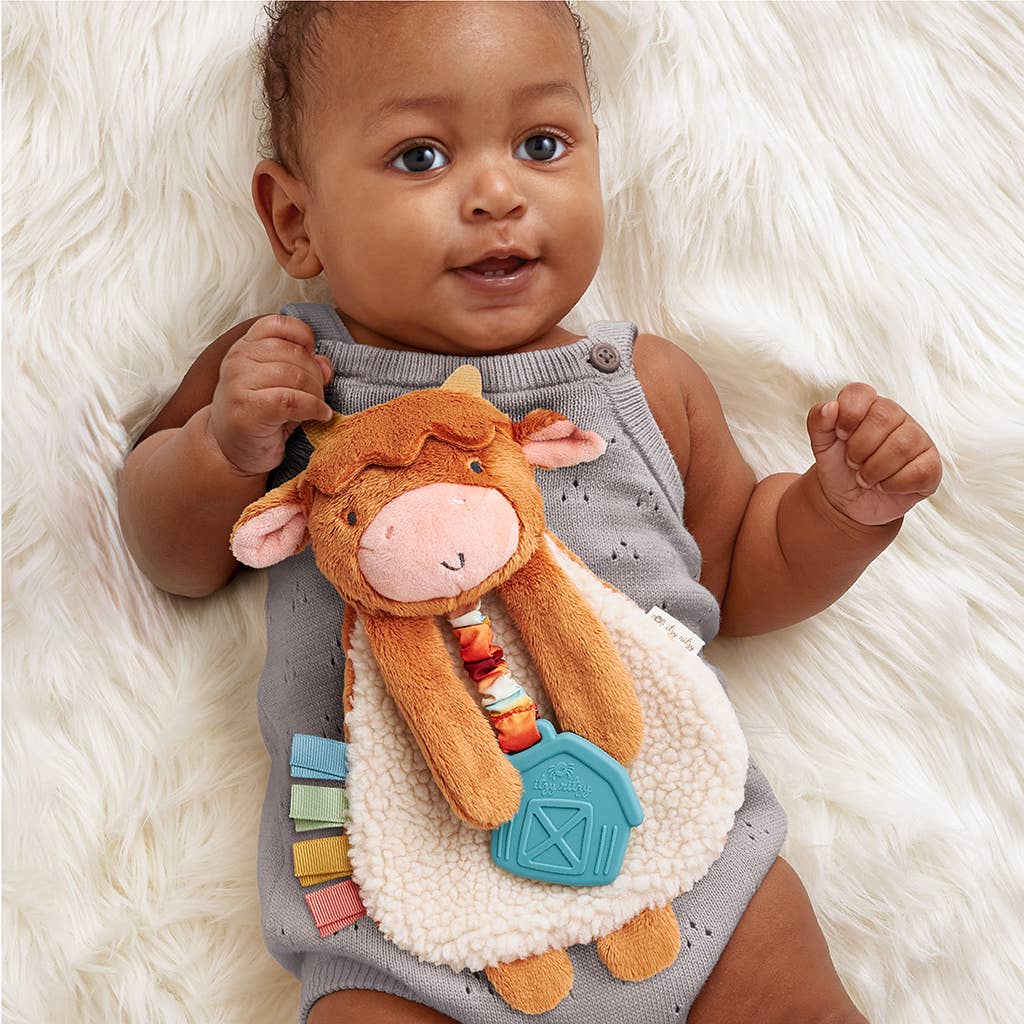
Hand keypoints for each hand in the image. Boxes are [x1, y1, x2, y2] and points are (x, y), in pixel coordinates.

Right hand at [207, 315, 333, 475]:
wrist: (228, 451)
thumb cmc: (260, 416)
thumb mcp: (281, 385)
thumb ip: (303, 368)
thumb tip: (326, 363)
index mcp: (244, 347)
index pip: (278, 324)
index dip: (303, 337)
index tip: (312, 356)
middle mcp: (237, 360)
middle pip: (294, 353)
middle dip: (316, 375)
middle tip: (318, 394)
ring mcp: (238, 384)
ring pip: (294, 376)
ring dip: (316, 394)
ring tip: (317, 407)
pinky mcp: (247, 409)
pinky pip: (292, 400)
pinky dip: (314, 408)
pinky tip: (320, 416)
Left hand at [807, 383, 941, 525]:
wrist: (847, 500)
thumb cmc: (838, 465)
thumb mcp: (821, 444)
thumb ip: (818, 421)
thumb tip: (830, 407)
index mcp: (870, 405)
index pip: (861, 392)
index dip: (848, 415)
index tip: (840, 435)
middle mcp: (898, 417)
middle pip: (883, 417)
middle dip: (859, 447)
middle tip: (852, 463)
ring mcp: (918, 440)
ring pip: (902, 445)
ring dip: (874, 469)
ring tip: (865, 478)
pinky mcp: (930, 466)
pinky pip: (919, 471)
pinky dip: (893, 484)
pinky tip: (883, 486)